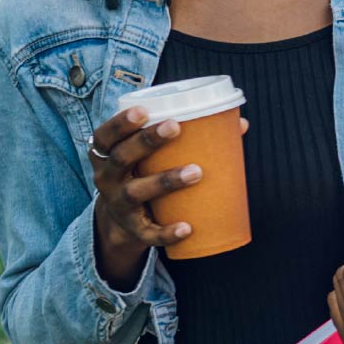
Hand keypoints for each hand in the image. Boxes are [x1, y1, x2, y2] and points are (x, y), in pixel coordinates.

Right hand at [86, 106, 225, 282]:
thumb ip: (182, 136)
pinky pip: (148, 233)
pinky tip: (187, 227)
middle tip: (175, 127)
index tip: (143, 110)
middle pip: (121, 158)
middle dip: (146, 141)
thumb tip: (239, 124)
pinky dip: (166, 232)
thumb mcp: (147, 156)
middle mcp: (107, 179)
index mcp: (107, 155)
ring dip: (165, 181)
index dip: (119, 123)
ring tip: (196, 171)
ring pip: (136, 192)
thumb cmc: (143, 173)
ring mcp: (118, 205)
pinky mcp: (134, 230)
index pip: (104, 136)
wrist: (121, 222)